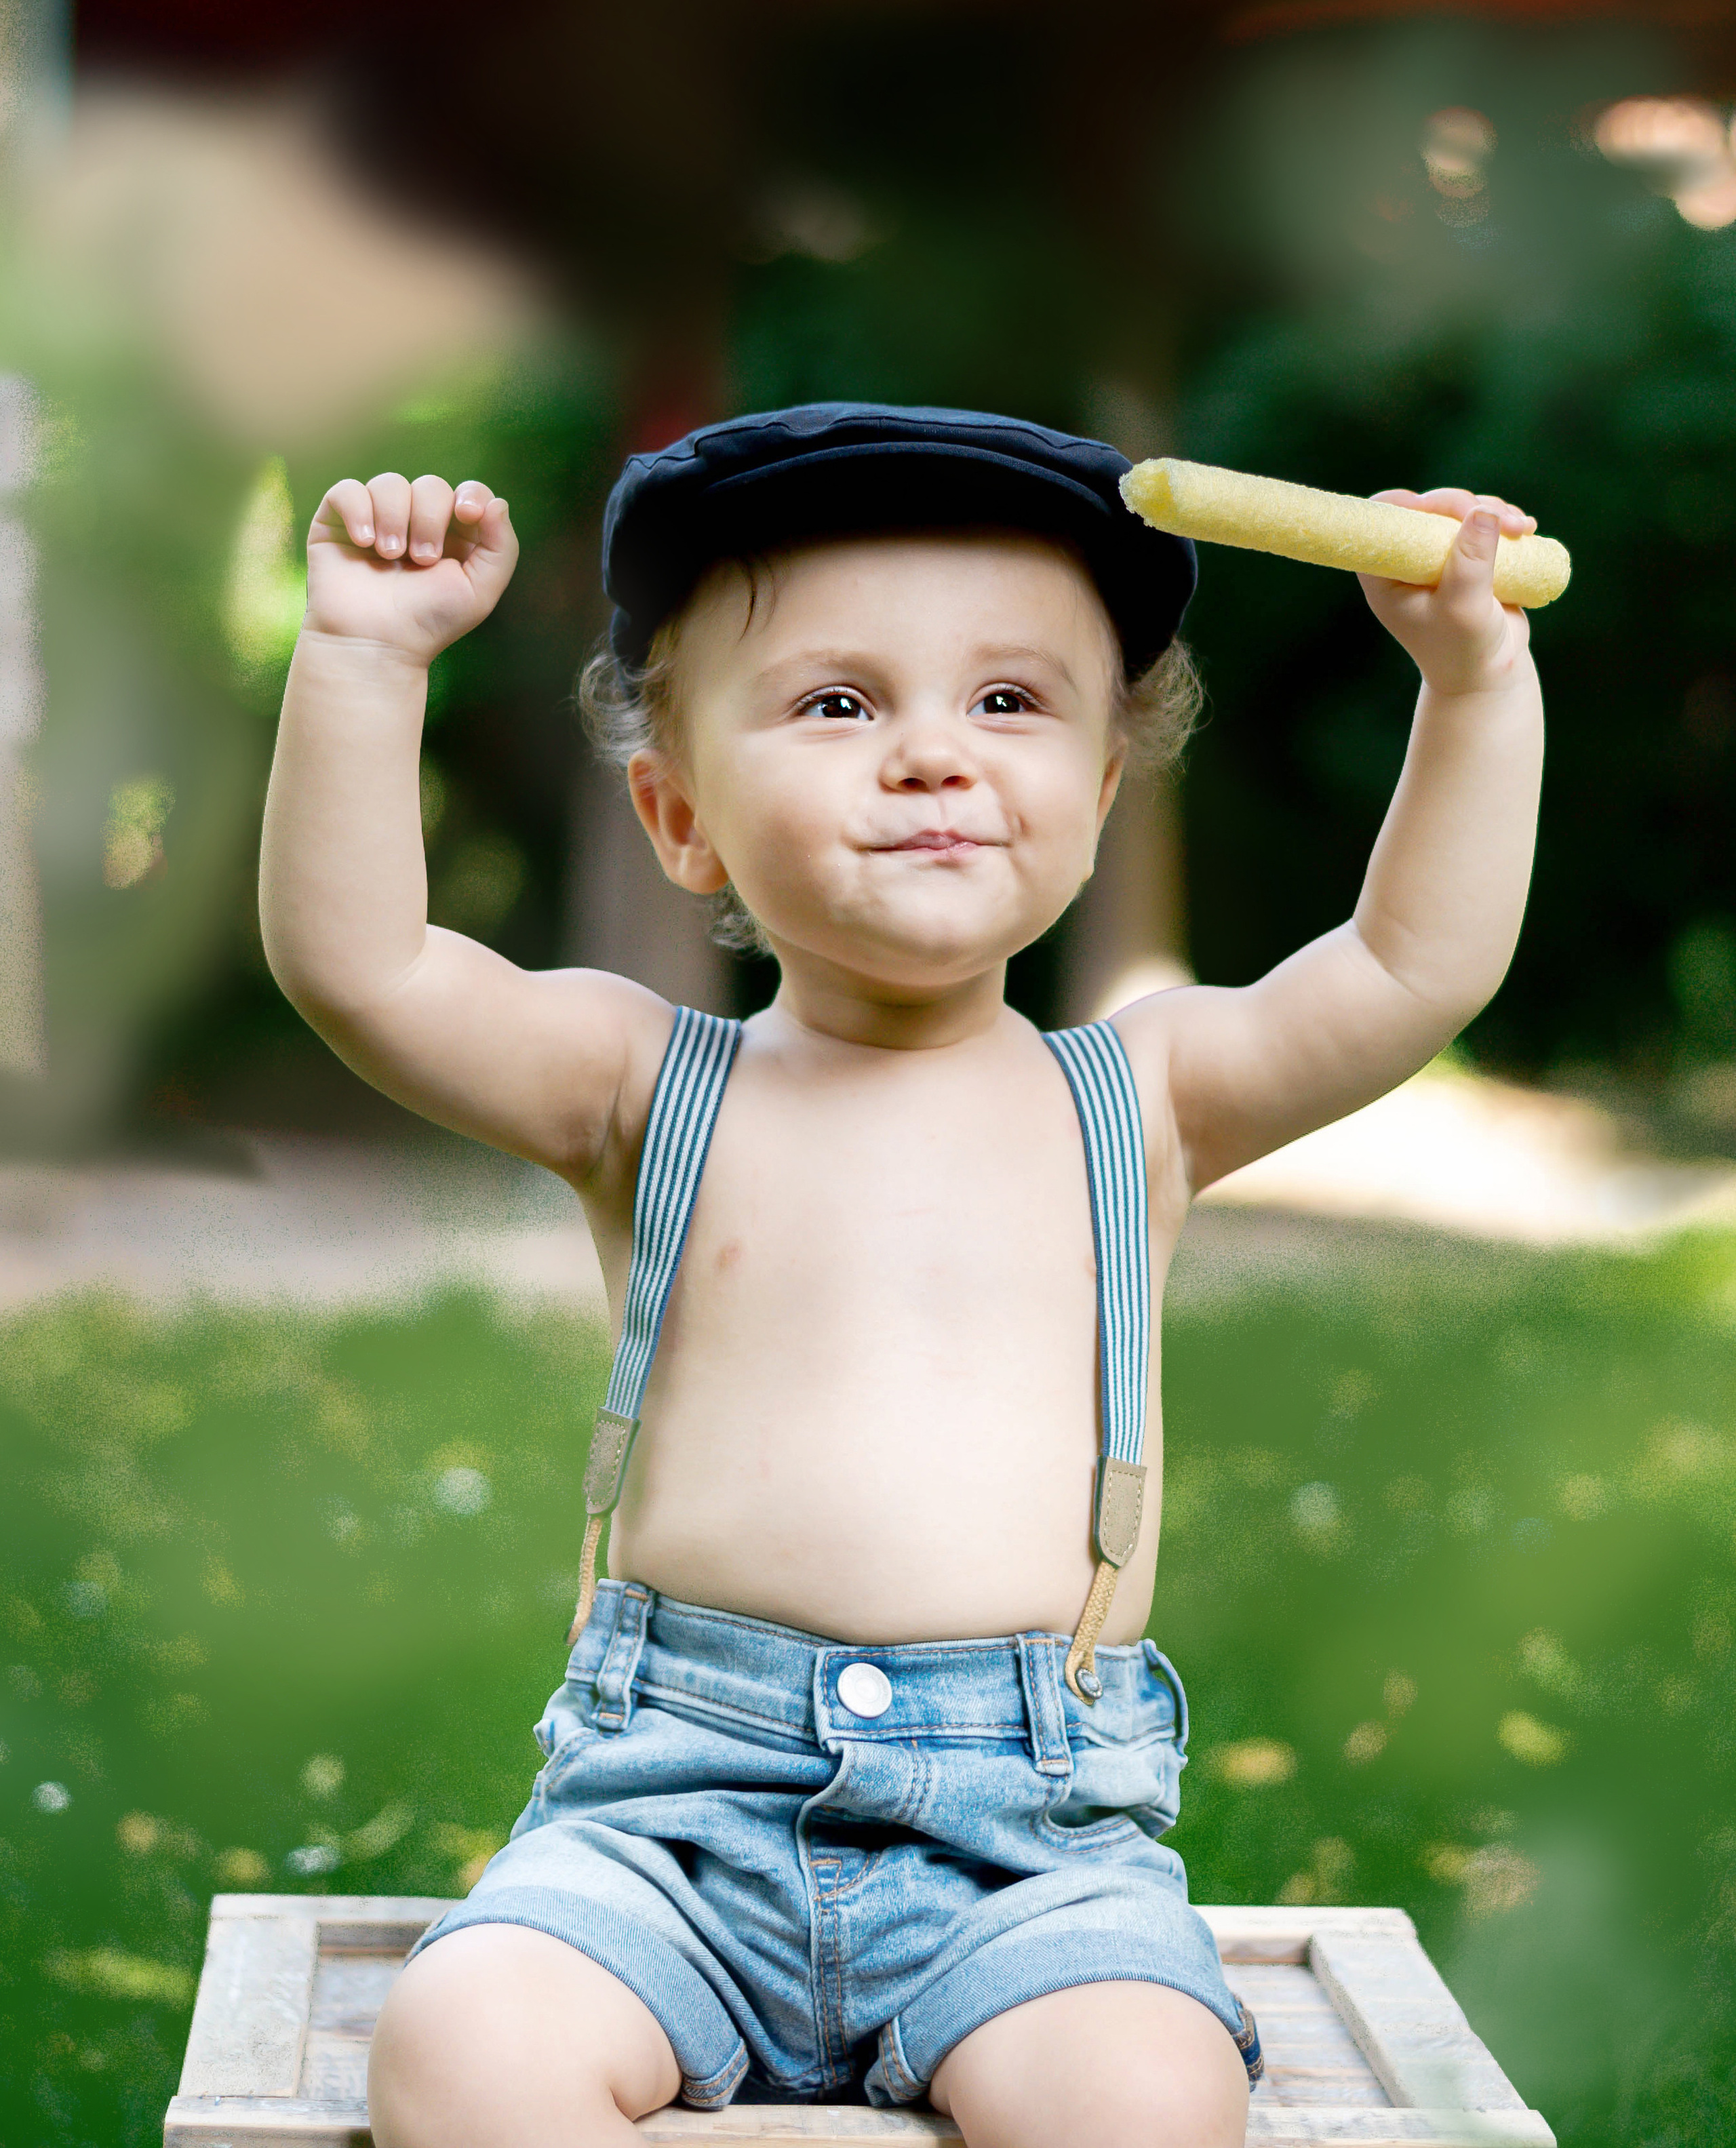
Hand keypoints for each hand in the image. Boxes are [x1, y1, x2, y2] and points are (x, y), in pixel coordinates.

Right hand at [304, 473, 518, 664]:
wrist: (375, 643)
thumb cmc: (429, 622)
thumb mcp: (480, 591)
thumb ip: (502, 547)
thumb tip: (496, 502)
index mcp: (454, 535)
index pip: (469, 492)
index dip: (472, 494)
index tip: (467, 514)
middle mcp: (416, 522)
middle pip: (431, 486)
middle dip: (430, 518)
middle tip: (422, 559)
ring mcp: (377, 519)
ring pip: (390, 483)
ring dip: (395, 518)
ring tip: (390, 556)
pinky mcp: (338, 521)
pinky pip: (347, 490)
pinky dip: (358, 510)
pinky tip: (364, 542)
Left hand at [1357, 488, 1533, 696]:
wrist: (1489, 673)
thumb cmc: (1464, 650)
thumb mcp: (1465, 608)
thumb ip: (1471, 562)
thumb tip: (1483, 511)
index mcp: (1386, 576)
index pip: (1380, 522)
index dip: (1405, 505)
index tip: (1436, 508)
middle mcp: (1407, 561)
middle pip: (1426, 507)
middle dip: (1464, 505)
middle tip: (1501, 521)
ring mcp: (1437, 555)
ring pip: (1458, 510)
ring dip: (1492, 510)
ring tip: (1520, 529)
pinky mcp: (1466, 555)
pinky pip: (1481, 520)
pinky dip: (1503, 519)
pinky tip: (1526, 529)